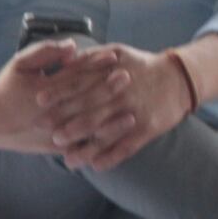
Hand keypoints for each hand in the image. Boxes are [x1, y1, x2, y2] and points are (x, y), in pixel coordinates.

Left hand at [31, 45, 198, 171]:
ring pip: (106, 133)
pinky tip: (95, 166)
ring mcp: (134, 113)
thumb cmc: (140, 65)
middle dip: (66, 122)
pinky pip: (127, 147)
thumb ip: (90, 58)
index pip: (80, 82)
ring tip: (68, 160)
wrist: (178, 79)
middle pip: (89, 109)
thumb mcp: (116, 52)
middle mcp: (121, 94)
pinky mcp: (147, 129)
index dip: (58, 92)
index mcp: (111, 73)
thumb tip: (64, 62)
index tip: (39, 101)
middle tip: (48, 134)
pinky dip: (111, 158)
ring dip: (86, 148)